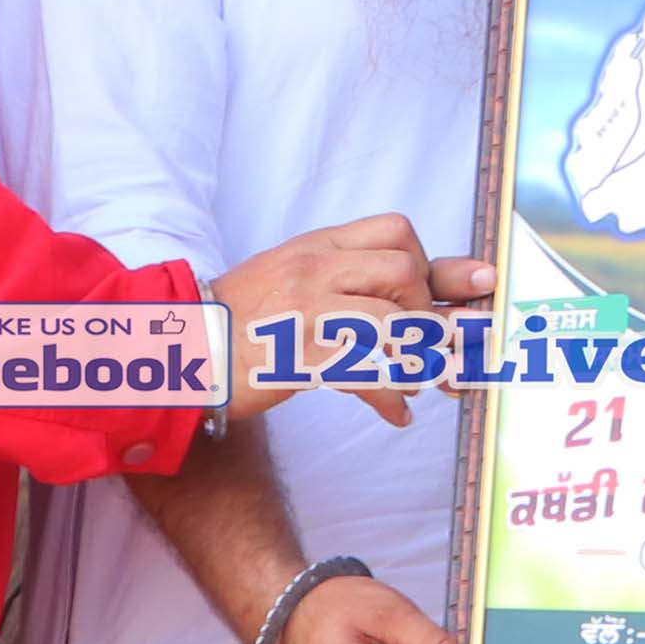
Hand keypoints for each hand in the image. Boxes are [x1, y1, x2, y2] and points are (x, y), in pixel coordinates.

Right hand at [210, 218, 481, 424]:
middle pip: (405, 270)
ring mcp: (307, 312)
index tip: (460, 292)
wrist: (184, 349)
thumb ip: (353, 276)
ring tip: (428, 378)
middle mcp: (314, 270)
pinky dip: (391, 397)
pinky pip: (366, 375)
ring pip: (393, 321)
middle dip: (430, 311)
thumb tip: (419, 289)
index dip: (434, 263)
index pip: (396, 230)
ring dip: (423, 354)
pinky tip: (398, 413)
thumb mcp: (298, 278)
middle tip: (429, 343)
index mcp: (317, 246)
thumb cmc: (246, 318)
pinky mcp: (299, 358)